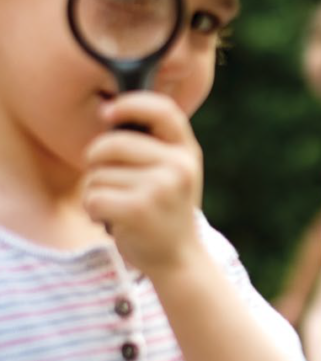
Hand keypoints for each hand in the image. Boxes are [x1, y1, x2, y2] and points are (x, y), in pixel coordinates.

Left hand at [83, 91, 203, 277]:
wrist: (179, 257)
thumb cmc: (166, 209)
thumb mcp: (174, 171)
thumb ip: (154, 144)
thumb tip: (109, 110)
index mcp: (187, 151)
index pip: (163, 111)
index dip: (132, 104)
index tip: (108, 111)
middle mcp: (178, 166)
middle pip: (113, 144)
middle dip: (97, 159)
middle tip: (109, 178)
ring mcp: (159, 187)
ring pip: (98, 174)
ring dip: (97, 191)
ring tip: (120, 205)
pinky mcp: (137, 210)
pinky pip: (93, 196)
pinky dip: (93, 210)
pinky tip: (113, 219)